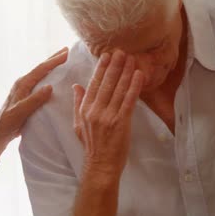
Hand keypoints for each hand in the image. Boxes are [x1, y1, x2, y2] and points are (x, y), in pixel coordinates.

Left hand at [0, 47, 68, 162]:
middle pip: (40, 68)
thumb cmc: (8, 122)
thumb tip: (49, 86)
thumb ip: (34, 100)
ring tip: (62, 60)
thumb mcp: (21, 112)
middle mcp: (22, 84)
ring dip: (51, 66)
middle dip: (53, 59)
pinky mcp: (25, 96)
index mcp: (22, 84)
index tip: (66, 53)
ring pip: (40, 74)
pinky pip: (39, 82)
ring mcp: (23, 89)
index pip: (40, 69)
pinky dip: (48, 77)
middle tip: (66, 50)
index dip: (53, 61)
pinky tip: (54, 79)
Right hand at [72, 51, 143, 181]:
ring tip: (131, 58)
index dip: (101, 69)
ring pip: (118, 89)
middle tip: (121, 51)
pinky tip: (138, 75)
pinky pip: (128, 100)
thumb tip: (77, 86)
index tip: (106, 56)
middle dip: (114, 65)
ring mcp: (108, 116)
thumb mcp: (78, 123)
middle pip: (106, 83)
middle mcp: (95, 110)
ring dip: (125, 72)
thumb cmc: (91, 145)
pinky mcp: (121, 122)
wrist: (101, 164)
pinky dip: (134, 86)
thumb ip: (78, 103)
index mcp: (85, 109)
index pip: (93, 84)